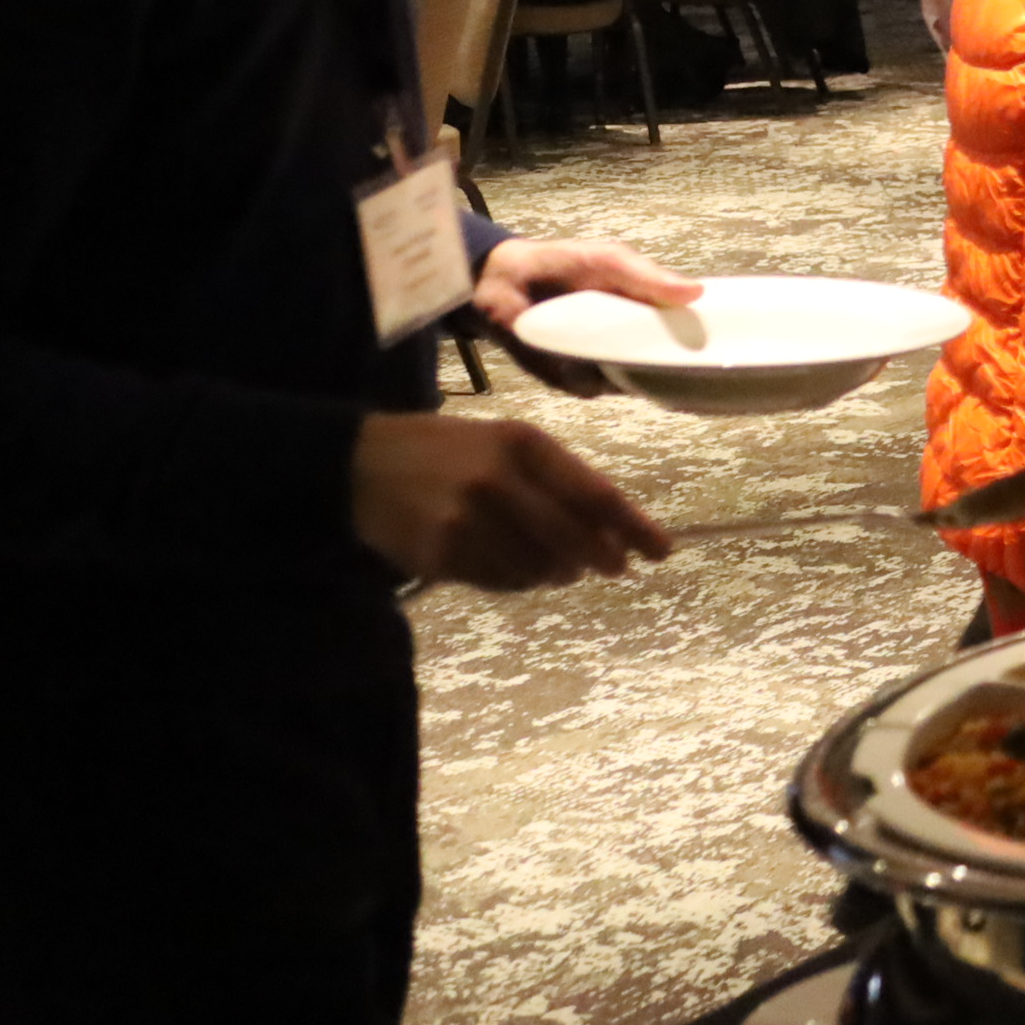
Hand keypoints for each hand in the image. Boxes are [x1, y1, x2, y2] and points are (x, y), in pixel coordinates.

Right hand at [350, 413, 672, 589]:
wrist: (362, 465)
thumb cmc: (449, 449)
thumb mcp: (508, 442)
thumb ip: (560, 478)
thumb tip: (613, 528)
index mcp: (524, 444)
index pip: (596, 495)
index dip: (634, 527)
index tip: (662, 551)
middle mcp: (498, 482)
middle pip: (572, 539)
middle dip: (601, 559)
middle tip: (615, 567)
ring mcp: (467, 522)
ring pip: (538, 568)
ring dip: (557, 572)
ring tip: (555, 563)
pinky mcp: (441, 556)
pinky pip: (501, 582)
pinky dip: (519, 580)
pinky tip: (513, 565)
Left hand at [475, 235, 697, 393]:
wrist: (501, 282)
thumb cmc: (561, 263)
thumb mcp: (611, 261)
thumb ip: (649, 277)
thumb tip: (698, 293)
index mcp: (646, 312)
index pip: (685, 332)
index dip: (706, 338)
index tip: (732, 345)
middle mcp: (630, 344)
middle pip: (667, 364)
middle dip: (682, 366)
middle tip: (701, 366)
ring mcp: (604, 365)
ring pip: (635, 380)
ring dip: (641, 373)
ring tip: (645, 358)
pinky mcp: (574, 381)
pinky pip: (598, 387)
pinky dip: (600, 378)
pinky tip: (599, 362)